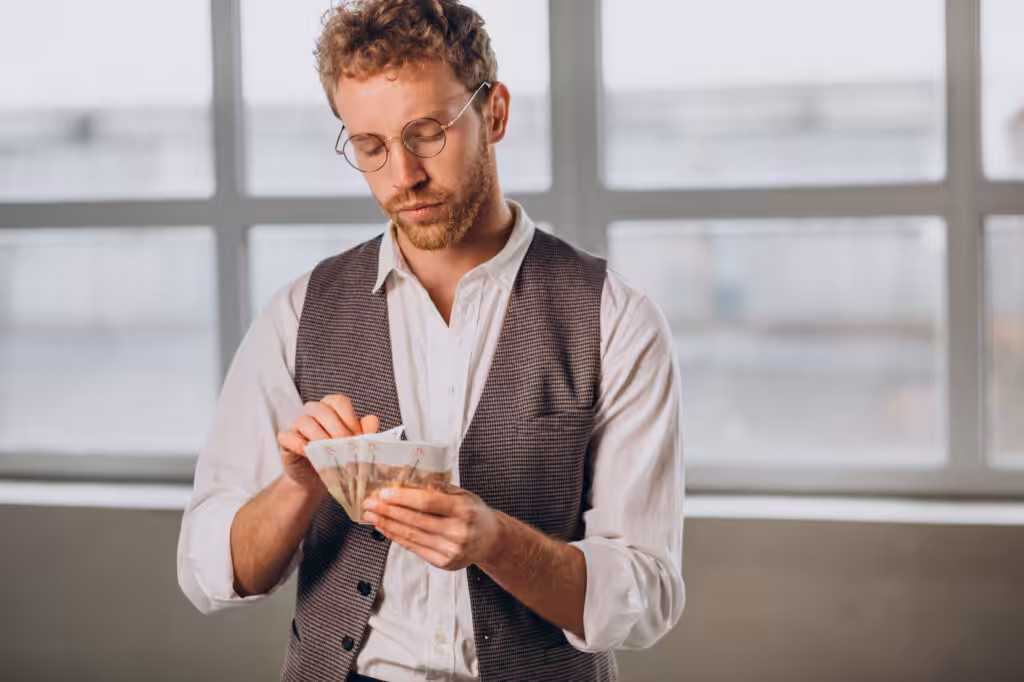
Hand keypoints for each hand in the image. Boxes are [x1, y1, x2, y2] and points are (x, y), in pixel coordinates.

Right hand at [276, 394, 379, 494]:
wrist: (315, 480)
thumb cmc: (337, 457)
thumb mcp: (354, 445)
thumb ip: (365, 432)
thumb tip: (372, 421)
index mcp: (331, 407)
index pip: (340, 402)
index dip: (350, 419)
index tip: (357, 438)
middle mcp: (312, 410)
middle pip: (323, 410)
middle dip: (337, 430)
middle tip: (346, 448)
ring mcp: (296, 423)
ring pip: (305, 421)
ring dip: (320, 437)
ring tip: (330, 453)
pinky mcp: (285, 439)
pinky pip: (288, 436)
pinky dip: (299, 445)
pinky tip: (310, 455)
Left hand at [362, 486, 502, 570]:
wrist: (491, 540)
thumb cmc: (474, 513)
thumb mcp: (462, 494)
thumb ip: (439, 489)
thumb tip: (409, 482)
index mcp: (464, 509)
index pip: (428, 502)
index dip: (403, 498)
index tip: (384, 493)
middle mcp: (458, 531)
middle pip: (416, 520)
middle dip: (389, 511)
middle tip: (370, 504)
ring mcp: (451, 549)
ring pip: (412, 535)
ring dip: (388, 525)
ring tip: (372, 516)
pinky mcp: (444, 562)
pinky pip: (415, 548)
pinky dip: (397, 538)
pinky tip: (386, 529)